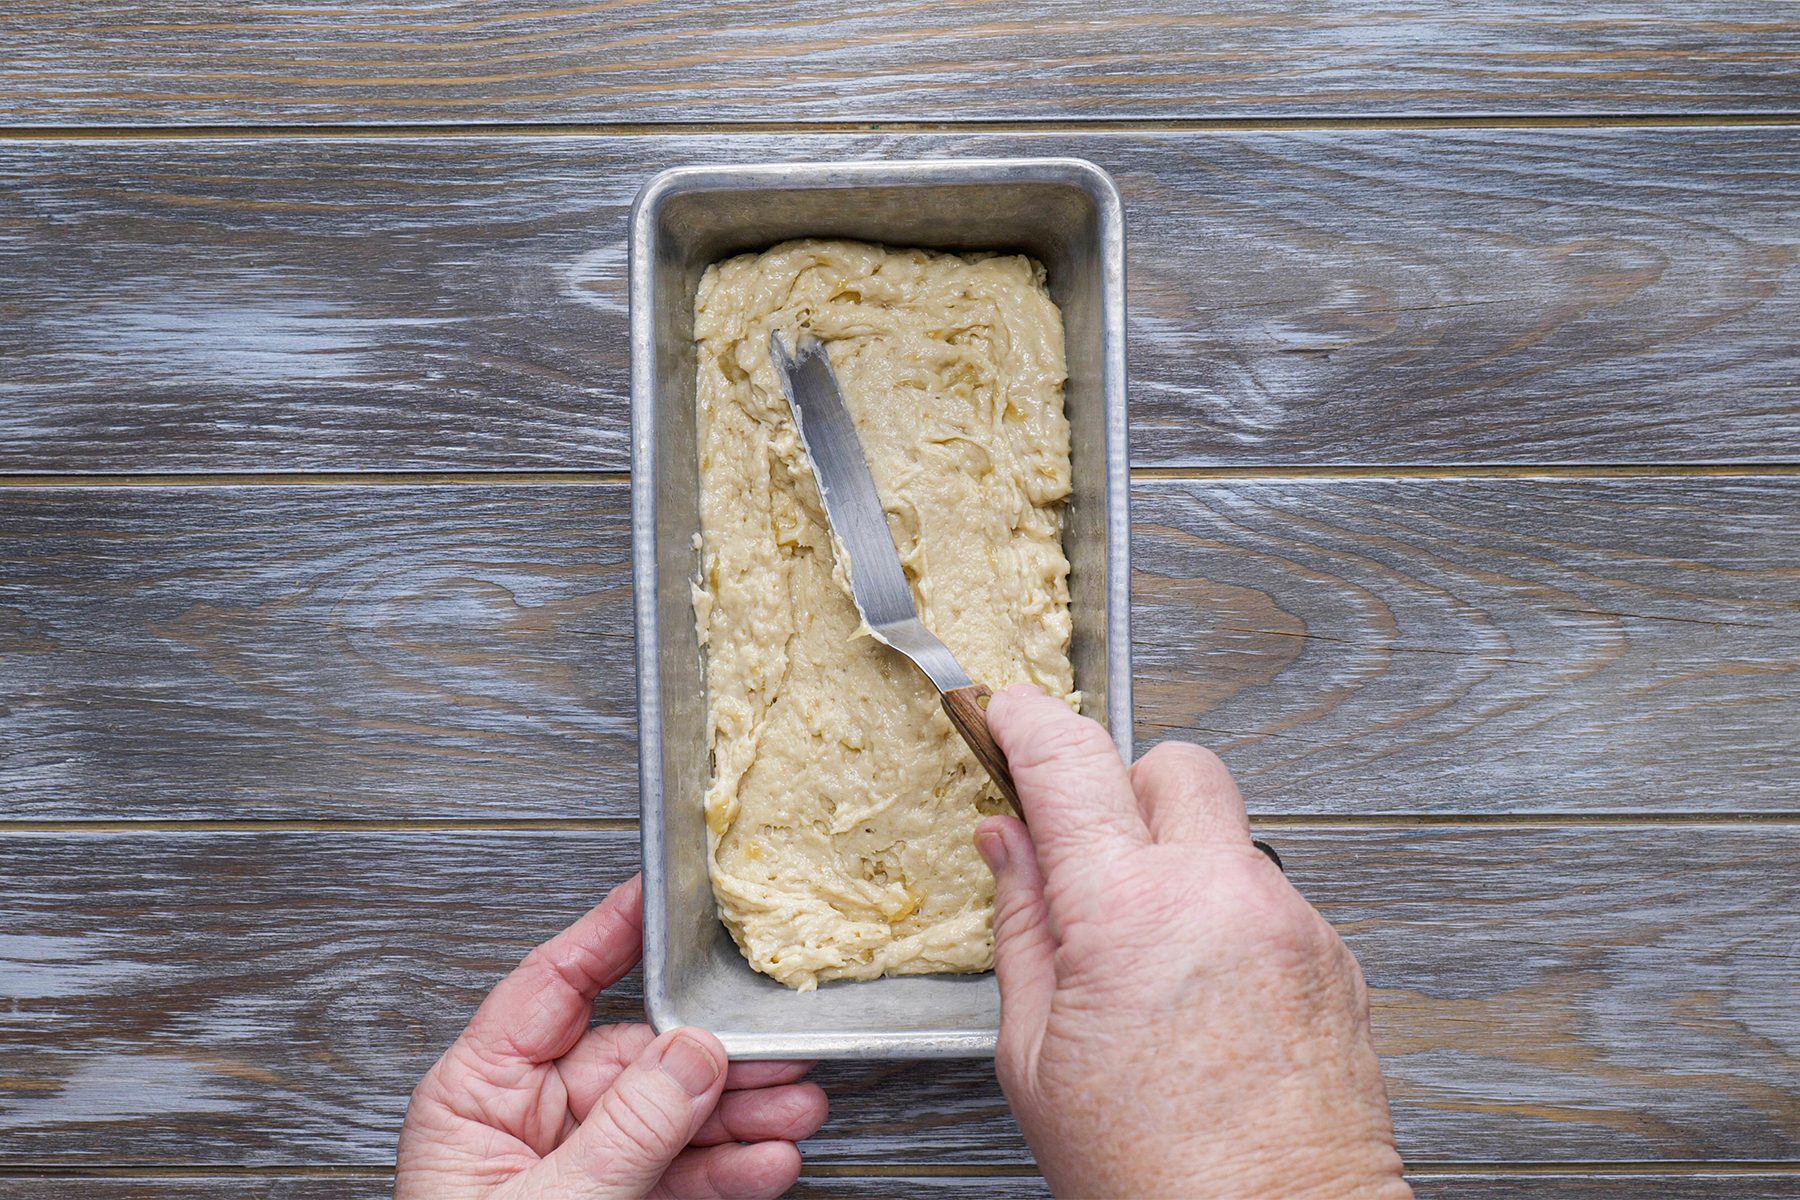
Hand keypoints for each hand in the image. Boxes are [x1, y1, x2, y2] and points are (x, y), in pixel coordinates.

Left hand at [397, 875, 826, 1198]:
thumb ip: (628, 1129)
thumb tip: (693, 1053)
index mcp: (477, 1095)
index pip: (550, 987)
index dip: (609, 935)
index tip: (664, 896)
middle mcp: (525, 1122)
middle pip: (633, 1056)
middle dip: (713, 1057)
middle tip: (781, 1048)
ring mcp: (572, 1168)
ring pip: (669, 1116)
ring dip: (738, 1115)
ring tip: (797, 1110)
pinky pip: (678, 1173)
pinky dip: (728, 1170)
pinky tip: (768, 1163)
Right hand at [976, 687, 1409, 1199]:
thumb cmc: (1154, 1178)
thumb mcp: (1034, 1056)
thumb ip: (1022, 926)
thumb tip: (1010, 845)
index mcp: (1130, 915)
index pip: (1072, 763)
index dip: (1028, 723)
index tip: (1008, 714)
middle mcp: (1224, 897)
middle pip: (1173, 765)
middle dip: (1122, 789)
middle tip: (1087, 856)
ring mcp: (1292, 923)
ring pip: (1225, 835)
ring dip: (1178, 864)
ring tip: (1148, 960)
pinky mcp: (1335, 957)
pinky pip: (1266, 894)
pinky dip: (1226, 916)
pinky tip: (1202, 995)